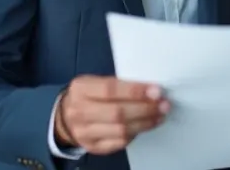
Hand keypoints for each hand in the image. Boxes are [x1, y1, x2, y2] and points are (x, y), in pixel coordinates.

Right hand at [55, 75, 169, 154]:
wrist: (64, 117)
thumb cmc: (89, 95)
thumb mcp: (95, 82)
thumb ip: (118, 85)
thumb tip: (150, 89)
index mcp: (81, 89)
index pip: (110, 90)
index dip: (135, 91)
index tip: (156, 91)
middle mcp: (80, 111)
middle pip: (117, 113)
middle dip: (145, 109)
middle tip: (164, 105)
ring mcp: (84, 132)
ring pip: (120, 130)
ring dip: (145, 123)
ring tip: (160, 116)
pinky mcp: (92, 147)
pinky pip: (119, 143)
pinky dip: (135, 134)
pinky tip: (145, 126)